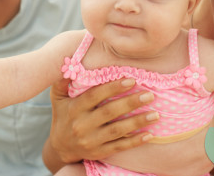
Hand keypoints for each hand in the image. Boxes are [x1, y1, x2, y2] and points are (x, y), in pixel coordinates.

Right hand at [44, 78, 158, 170]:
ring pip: (117, 131)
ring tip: (156, 114)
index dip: (112, 87)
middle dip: (130, 103)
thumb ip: (63, 81)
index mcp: (75, 108)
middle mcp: (82, 125)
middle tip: (150, 95)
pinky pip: (119, 146)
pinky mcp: (99, 152)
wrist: (60, 147)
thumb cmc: (63, 116)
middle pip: (109, 112)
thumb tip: (69, 61)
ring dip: (138, 122)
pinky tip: (150, 134)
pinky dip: (135, 141)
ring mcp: (91, 140)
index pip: (95, 96)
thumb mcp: (58, 98)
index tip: (131, 80)